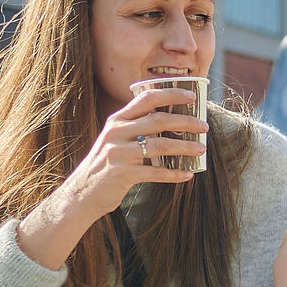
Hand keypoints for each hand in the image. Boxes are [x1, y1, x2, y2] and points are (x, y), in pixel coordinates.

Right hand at [16, 87, 205, 268]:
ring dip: (184, 147)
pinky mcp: (122, 174)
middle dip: (185, 122)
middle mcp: (117, 132)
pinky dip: (173, 174)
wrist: (82, 192)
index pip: (147, 98)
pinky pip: (155, 173)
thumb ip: (136, 128)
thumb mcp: (116, 139)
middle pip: (158, 120)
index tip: (192, 96)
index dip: (171, 94)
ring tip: (201, 149)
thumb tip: (173, 121)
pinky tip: (187, 175)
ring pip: (160, 145)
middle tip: (204, 126)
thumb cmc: (107, 164)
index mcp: (117, 120)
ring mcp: (119, 153)